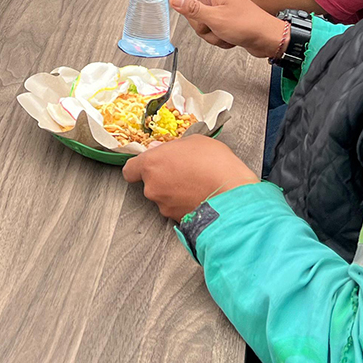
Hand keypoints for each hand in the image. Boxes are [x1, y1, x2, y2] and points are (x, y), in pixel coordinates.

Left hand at [123, 135, 258, 219]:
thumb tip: (161, 149)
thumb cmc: (215, 164)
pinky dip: (184, 204)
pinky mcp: (176, 220)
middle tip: (183, 170)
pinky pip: (176, 209)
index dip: (138, 168)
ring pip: (164, 197)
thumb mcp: (195, 142)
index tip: (147, 166)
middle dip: (163, 178)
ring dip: (175, 192)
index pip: (130, 170)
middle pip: (150, 183)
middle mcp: (153, 187)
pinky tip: (200, 196)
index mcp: (152, 164)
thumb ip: (172, 146)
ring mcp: (164, 206)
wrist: (233, 195)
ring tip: (196, 183)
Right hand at [151, 0, 287, 54]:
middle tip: (211, 26)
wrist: (267, 39)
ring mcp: (220, 10)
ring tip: (224, 33)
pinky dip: (218, 38)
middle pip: (191, 9)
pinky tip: (229, 38)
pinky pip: (210, 32)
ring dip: (210, 33)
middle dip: (199, 23)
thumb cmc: (248, 24)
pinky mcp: (225, 22)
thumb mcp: (215, 17)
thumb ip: (192, 8)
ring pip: (200, 24)